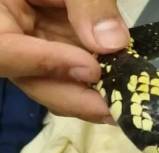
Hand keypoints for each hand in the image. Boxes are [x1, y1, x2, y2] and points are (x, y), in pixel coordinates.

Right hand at [0, 0, 129, 122]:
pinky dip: (94, 76)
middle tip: (112, 111)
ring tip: (121, 103)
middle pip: (28, 77)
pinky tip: (118, 83)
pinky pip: (69, 66)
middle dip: (73, 96)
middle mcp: (7, 31)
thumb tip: (113, 44)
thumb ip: (88, 2)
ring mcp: (29, 40)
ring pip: (50, 79)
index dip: (45, 64)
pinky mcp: (50, 43)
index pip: (3, 50)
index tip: (91, 71)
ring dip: (87, 93)